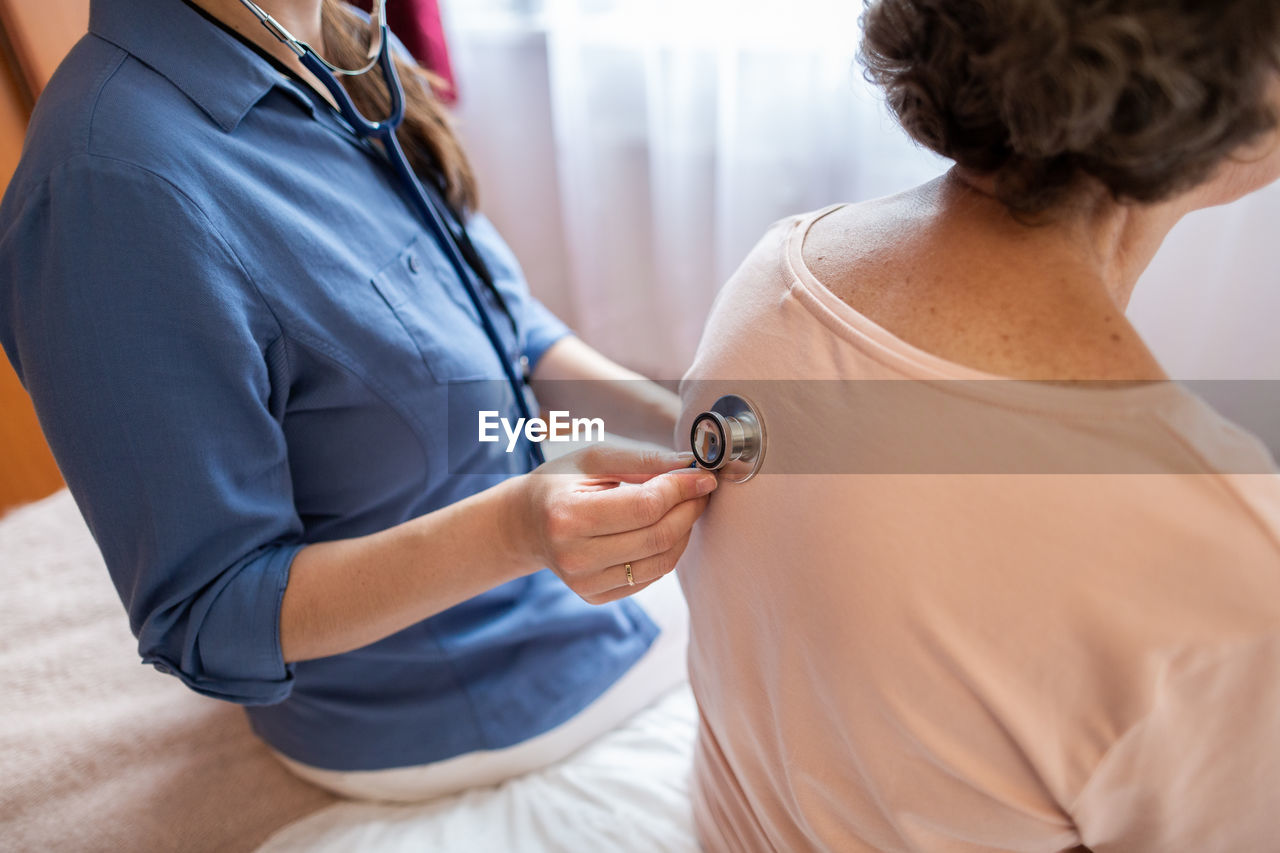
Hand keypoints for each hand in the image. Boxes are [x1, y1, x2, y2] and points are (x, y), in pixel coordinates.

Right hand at [511, 445, 717, 603]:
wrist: (526, 525)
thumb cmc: (561, 484)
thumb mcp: (593, 460)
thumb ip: (643, 461)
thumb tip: (691, 466)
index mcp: (568, 515)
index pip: (644, 507)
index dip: (681, 490)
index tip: (703, 476)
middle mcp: (574, 556)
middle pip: (657, 536)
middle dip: (689, 509)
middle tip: (701, 490)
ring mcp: (584, 583)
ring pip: (661, 562)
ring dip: (684, 531)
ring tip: (685, 507)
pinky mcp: (595, 596)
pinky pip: (651, 577)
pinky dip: (668, 551)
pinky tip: (665, 529)